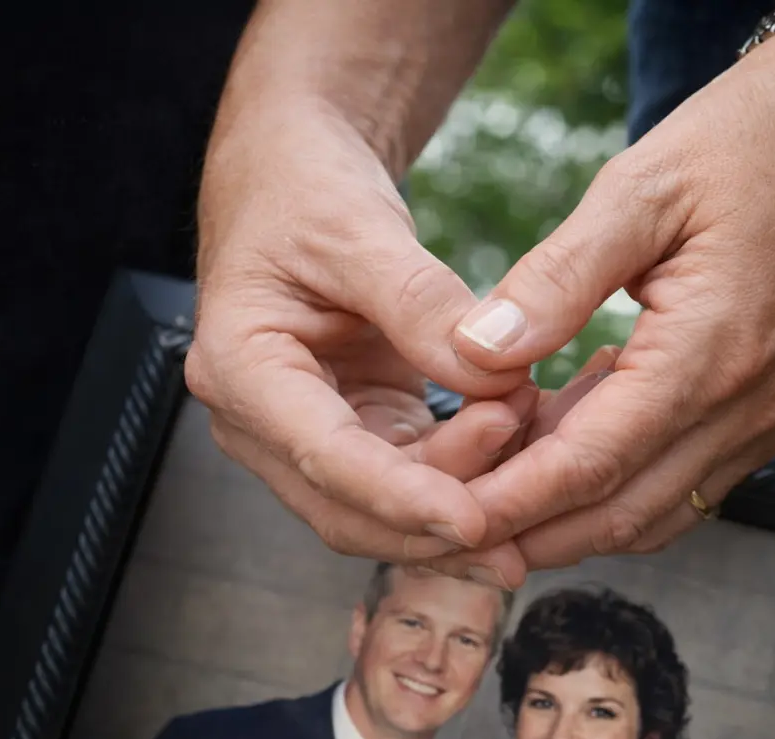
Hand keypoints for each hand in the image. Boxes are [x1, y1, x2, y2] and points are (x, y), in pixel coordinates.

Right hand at [184, 85, 531, 574]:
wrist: (293, 179)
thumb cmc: (305, 190)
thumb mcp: (359, 228)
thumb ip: (420, 304)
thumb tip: (492, 373)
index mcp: (242, 368)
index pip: (324, 458)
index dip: (401, 499)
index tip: (474, 523)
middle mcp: (263, 419)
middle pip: (350, 510)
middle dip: (439, 521)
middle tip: (531, 501)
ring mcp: (306, 431)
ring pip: (386, 505)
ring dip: (463, 489)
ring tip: (532, 421)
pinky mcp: (354, 428)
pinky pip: (413, 472)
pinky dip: (466, 466)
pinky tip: (518, 430)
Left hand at [424, 26, 774, 576]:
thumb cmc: (751, 143)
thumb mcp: (640, 187)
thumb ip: (557, 278)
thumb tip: (477, 351)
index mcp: (711, 354)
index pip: (593, 465)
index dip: (513, 502)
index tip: (448, 519)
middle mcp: (746, 408)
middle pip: (621, 512)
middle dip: (532, 534)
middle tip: (454, 530)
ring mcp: (763, 419)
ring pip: (653, 512)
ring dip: (570, 520)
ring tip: (494, 498)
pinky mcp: (765, 413)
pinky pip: (682, 482)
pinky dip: (614, 487)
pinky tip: (561, 448)